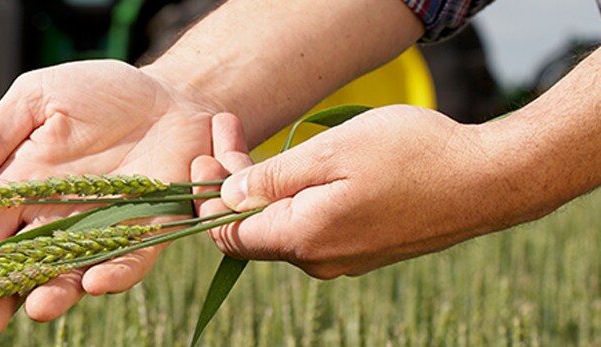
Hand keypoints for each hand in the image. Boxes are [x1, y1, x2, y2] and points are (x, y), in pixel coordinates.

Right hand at [0, 60, 219, 335]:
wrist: (169, 95)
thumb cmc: (96, 96)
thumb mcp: (36, 99)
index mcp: (20, 194)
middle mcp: (56, 223)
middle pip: (21, 268)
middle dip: (1, 296)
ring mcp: (102, 232)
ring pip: (73, 273)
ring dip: (55, 294)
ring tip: (38, 309)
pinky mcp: (149, 230)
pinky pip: (130, 258)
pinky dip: (114, 273)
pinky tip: (95, 284)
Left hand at [194, 106, 533, 278]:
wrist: (491, 179)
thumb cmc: (413, 156)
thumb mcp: (330, 152)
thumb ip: (271, 180)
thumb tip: (225, 197)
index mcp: (304, 240)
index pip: (228, 235)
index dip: (206, 195)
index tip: (204, 152)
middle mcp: (319, 261)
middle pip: (251, 229)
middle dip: (229, 181)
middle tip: (225, 132)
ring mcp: (344, 259)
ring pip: (281, 226)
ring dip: (261, 186)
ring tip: (251, 140)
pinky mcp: (364, 249)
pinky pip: (311, 226)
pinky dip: (293, 196)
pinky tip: (295, 164)